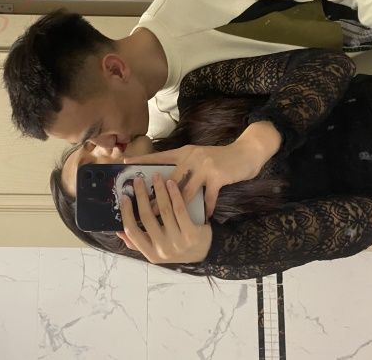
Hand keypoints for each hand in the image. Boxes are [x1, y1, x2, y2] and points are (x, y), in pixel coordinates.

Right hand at [115, 174, 211, 263]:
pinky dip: (174, 194)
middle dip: (141, 196)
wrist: (207, 252)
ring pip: (164, 210)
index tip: (124, 197)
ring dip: (158, 190)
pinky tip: (171, 183)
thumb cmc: (178, 247)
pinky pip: (179, 210)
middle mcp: (163, 250)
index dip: (126, 213)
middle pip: (147, 218)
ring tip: (156, 177)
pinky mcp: (191, 234)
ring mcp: (178, 243)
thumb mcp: (157, 251)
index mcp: (151, 254)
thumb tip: (119, 231)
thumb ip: (138, 244)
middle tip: (138, 180)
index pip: (132, 232)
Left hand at [124, 142, 265, 217]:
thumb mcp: (198, 157)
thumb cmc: (219, 158)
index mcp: (184, 152)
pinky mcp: (218, 176)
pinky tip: (203, 219)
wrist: (246, 153)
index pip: (159, 156)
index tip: (125, 162)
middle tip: (143, 207)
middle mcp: (191, 157)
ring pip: (185, 190)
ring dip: (174, 206)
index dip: (142, 160)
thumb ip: (183, 165)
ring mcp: (204, 167)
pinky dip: (206, 209)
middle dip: (156, 195)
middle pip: (169, 178)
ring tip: (165, 219)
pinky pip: (208, 197)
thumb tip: (166, 180)